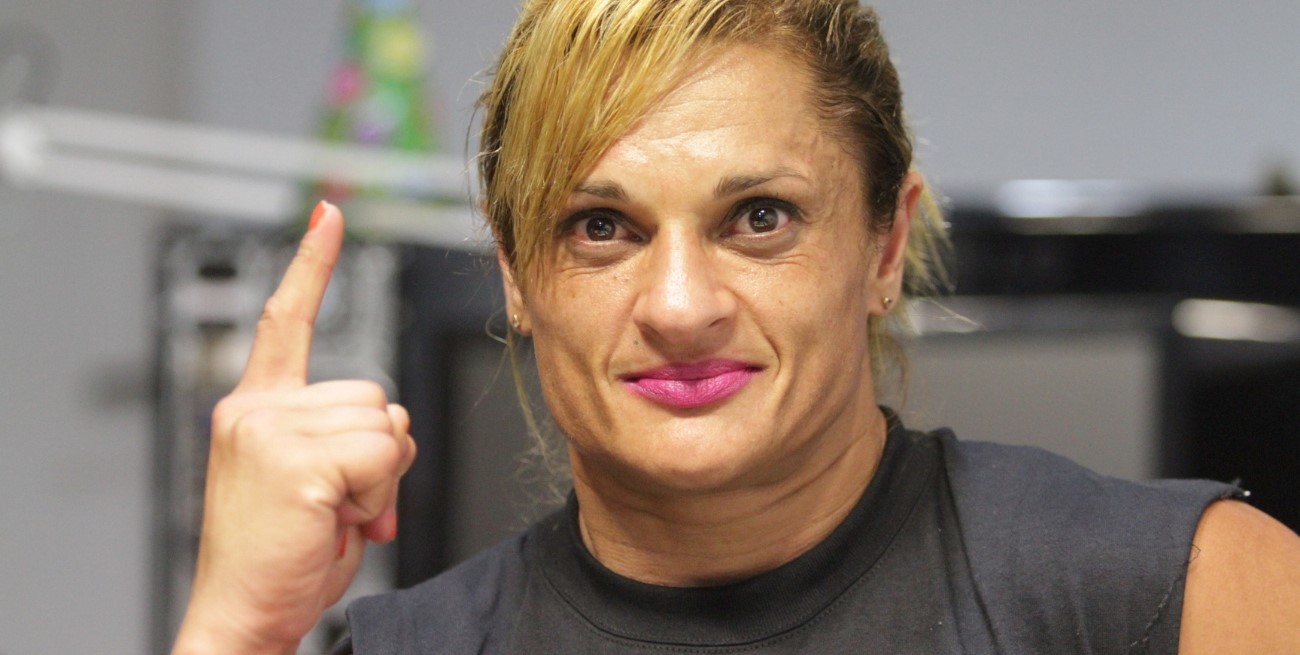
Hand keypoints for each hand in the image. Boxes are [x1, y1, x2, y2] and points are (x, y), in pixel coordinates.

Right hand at [172, 202, 416, 654]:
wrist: (244, 614)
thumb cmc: (281, 555)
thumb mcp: (314, 481)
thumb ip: (343, 438)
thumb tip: (391, 432)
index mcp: (256, 406)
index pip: (284, 320)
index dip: (312, 264)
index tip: (329, 214)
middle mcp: (255, 409)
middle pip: (375, 394)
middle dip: (380, 452)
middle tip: (340, 500)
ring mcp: (269, 431)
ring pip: (386, 424)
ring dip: (380, 477)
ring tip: (332, 512)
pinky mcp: (292, 461)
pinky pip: (382, 455)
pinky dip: (377, 493)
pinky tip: (334, 518)